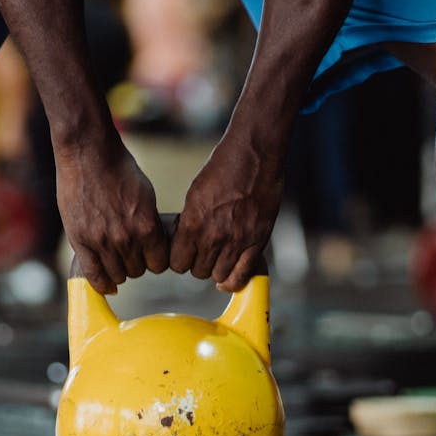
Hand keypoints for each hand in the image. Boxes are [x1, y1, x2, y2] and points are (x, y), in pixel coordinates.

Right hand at [56, 137, 168, 293]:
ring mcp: (102, 242)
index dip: (155, 260)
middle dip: (136, 263)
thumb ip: (148, 223)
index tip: (150, 256)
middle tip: (130, 254)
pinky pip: (93, 275)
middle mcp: (126, 238)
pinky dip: (101, 283)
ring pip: (117, 275)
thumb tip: (152, 244)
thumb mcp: (146, 196)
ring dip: (119, 271)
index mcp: (147, 226)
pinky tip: (105, 283)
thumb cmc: (119, 169)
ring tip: (116, 261)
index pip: (158, 264)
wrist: (88, 154)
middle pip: (137, 271)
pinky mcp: (80, 241)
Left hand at [171, 135, 284, 291]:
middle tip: (202, 252)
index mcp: (194, 223)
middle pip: (198, 271)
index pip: (178, 263)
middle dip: (197, 263)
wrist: (255, 155)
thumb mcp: (195, 193)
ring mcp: (238, 241)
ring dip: (216, 269)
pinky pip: (244, 275)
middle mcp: (214, 236)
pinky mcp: (258, 241)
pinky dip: (235, 280)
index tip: (183, 253)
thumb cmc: (224, 168)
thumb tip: (184, 240)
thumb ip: (190, 220)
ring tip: (218, 258)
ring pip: (219, 276)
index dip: (179, 259)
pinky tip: (230, 277)